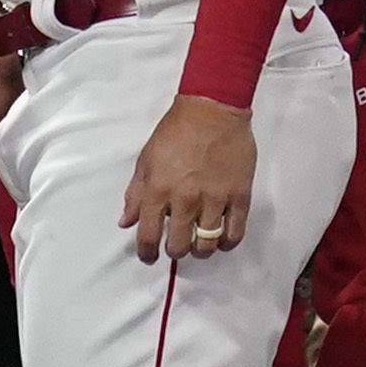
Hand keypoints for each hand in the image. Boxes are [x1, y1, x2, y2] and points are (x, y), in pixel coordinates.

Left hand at [120, 92, 254, 262]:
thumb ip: (135, 194)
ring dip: (201, 250)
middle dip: (176, 251)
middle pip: (179, 246)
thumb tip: (126, 221)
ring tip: (200, 242)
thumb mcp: (146, 160)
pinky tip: (222, 239)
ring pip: (206, 245)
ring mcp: (214, 198)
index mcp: (158, 190)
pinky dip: (227, 242)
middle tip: (177, 245)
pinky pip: (234, 233)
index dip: (147, 253)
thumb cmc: (177, 130)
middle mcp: (185, 199)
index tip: (149, 256)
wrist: (211, 109)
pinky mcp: (239, 195)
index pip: (148, 236)